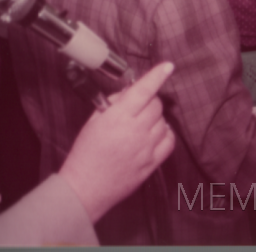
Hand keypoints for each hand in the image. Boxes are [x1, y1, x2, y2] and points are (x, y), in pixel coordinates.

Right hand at [59, 62, 175, 222]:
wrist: (85, 188)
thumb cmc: (85, 154)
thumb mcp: (93, 122)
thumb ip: (113, 104)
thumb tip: (129, 92)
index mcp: (118, 118)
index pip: (143, 90)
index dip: (157, 76)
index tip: (167, 66)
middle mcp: (135, 131)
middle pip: (156, 105)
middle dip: (148, 101)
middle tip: (135, 108)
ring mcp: (146, 148)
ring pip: (163, 121)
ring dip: (154, 118)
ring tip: (139, 125)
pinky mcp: (152, 163)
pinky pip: (169, 140)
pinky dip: (164, 133)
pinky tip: (153, 135)